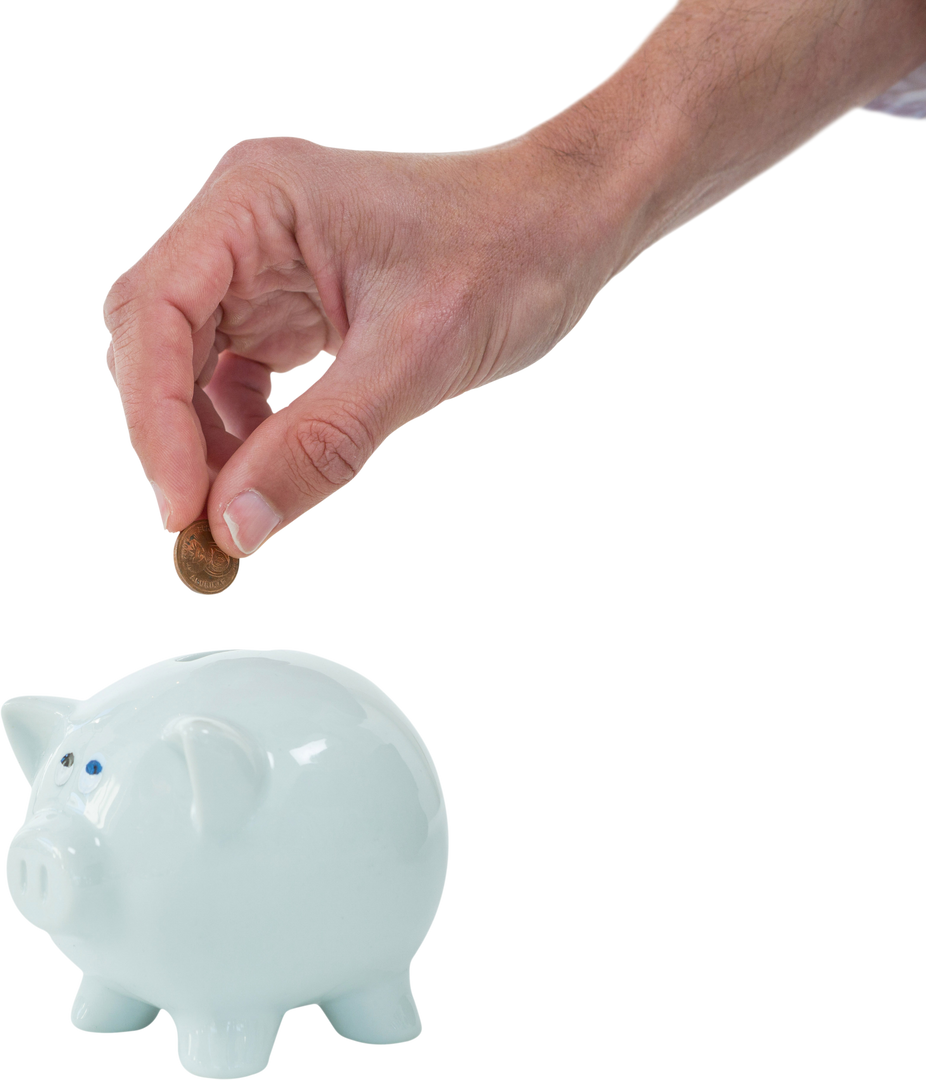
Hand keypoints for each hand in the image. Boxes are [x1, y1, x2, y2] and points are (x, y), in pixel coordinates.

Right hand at [101, 134, 611, 558]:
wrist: (565, 225)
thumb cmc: (510, 250)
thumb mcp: (415, 358)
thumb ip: (319, 445)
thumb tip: (237, 524)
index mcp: (257, 200)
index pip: (156, 313)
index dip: (153, 420)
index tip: (180, 508)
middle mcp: (246, 222)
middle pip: (156, 339)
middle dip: (170, 434)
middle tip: (200, 522)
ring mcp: (265, 260)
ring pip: (187, 362)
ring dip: (200, 439)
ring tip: (233, 506)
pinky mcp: (289, 299)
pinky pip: (233, 371)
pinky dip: (238, 427)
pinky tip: (264, 463)